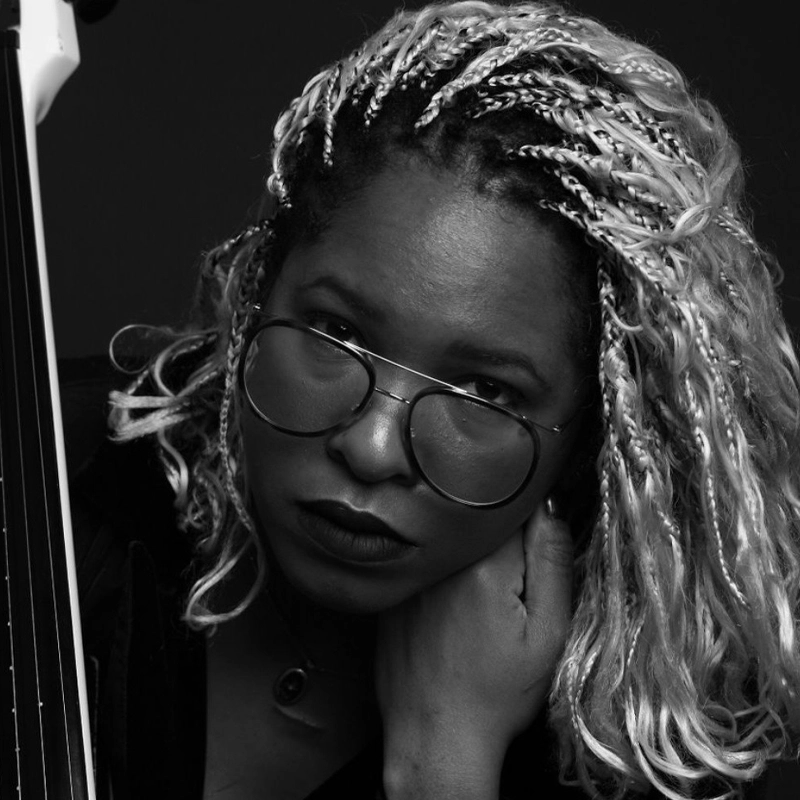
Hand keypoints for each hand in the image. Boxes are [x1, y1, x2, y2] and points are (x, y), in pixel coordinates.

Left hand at [376, 501, 573, 799]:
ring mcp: (411, 577)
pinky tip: (450, 614)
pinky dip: (443, 575)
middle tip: (507, 589)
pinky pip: (427, 565)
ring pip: (452, 541)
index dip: (531, 523)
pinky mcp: (394, 593)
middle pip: (481, 522)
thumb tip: (549, 507)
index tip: (532, 552)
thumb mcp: (547, 634)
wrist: (436, 739)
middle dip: (502, 541)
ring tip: (476, 606)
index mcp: (484, 565)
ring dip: (469, 556)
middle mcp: (440, 562)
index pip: (514, 508)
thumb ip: (552, 563)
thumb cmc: (496, 696)